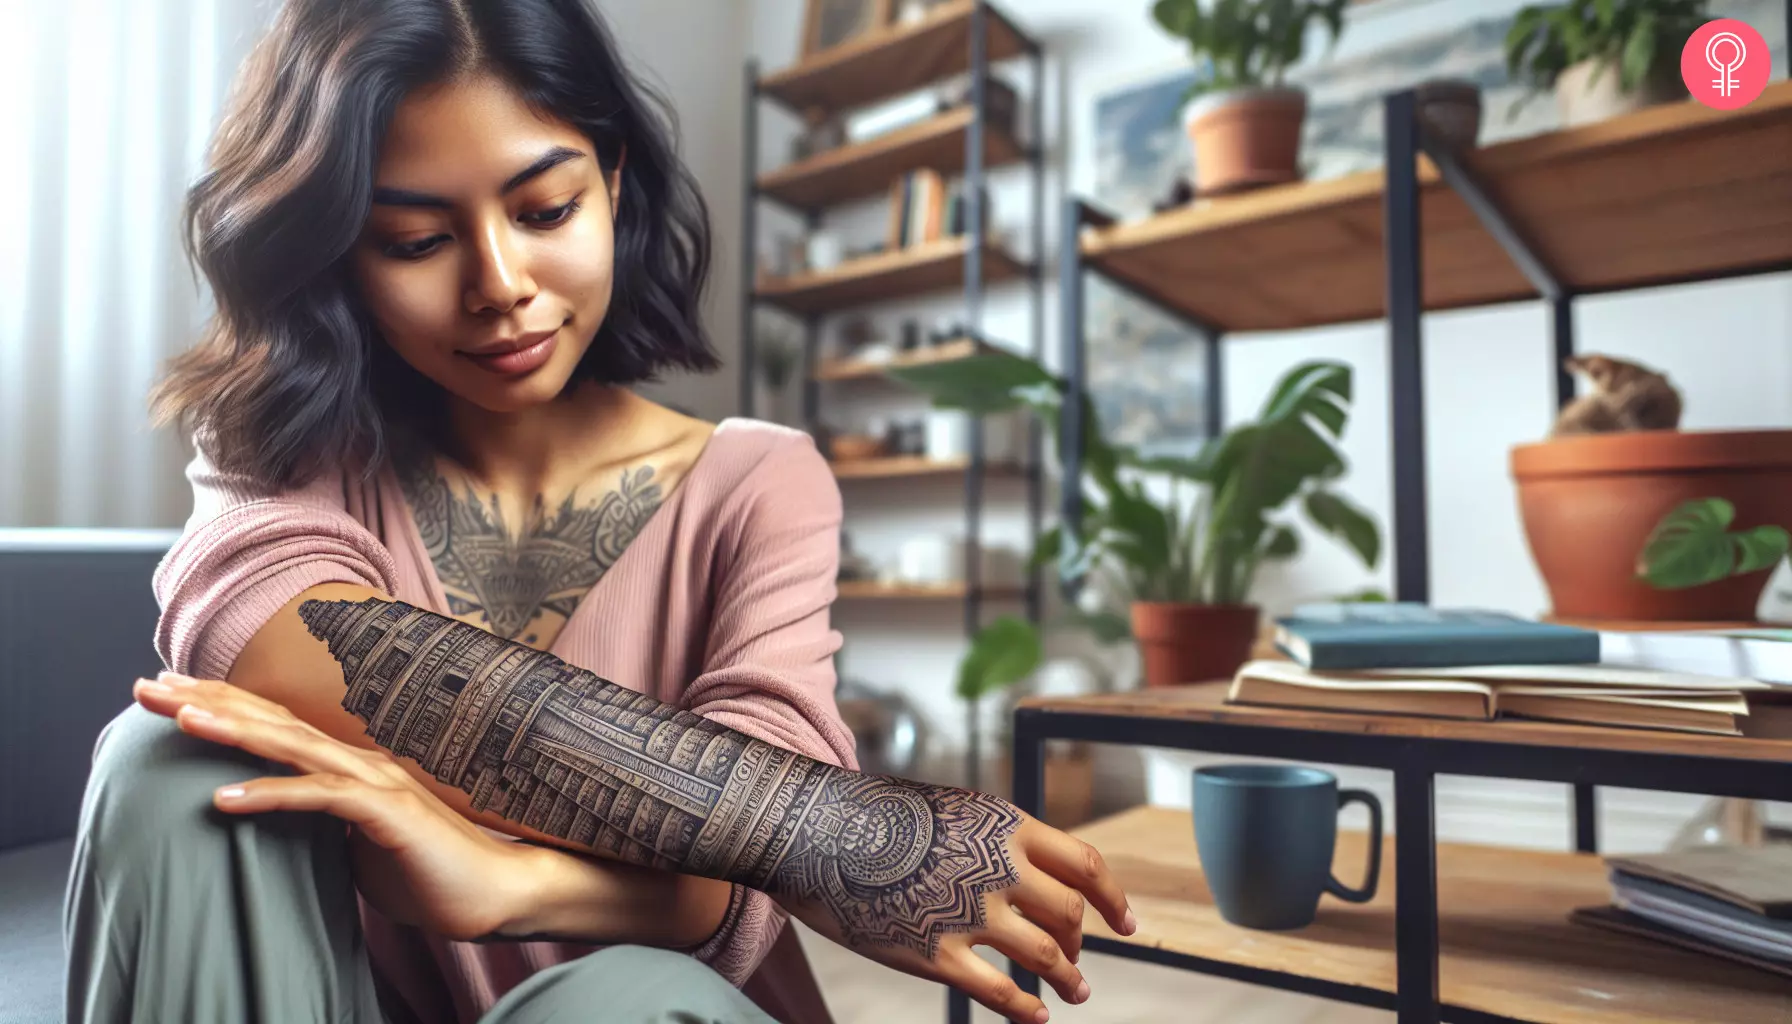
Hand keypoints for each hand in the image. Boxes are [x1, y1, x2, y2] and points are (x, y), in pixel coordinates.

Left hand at [132, 671, 540, 941]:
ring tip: (180, 720)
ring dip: (234, 731)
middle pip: (272, 720)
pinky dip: (272, 794)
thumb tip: (275, 824)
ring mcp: (376, 783)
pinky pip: (321, 799)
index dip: (221, 705)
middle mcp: (360, 761)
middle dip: (207, 701)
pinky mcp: (388, 813)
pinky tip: (225, 798)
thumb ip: (318, 824)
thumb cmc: (427, 871)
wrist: (494, 891)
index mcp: (350, 766)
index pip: (276, 724)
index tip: (168, 695)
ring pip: (294, 746)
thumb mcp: (355, 844)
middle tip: (147, 688)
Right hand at [769, 774, 1134, 1023]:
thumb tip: (1039, 874)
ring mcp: (968, 912)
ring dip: (1070, 978)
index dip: (1114, 899)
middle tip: (1078, 959)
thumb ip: (998, 840)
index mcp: (1005, 825)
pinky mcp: (935, 954)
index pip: (1087, 864)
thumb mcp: (954, 810)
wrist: (812, 831)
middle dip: (1082, 942)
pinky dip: (1028, 1009)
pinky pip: (1001, 992)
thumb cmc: (878, 818)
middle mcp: (997, 867)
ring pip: (1047, 955)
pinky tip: (1037, 1017)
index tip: (1127, 924)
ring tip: (1077, 992)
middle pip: (1070, 913)